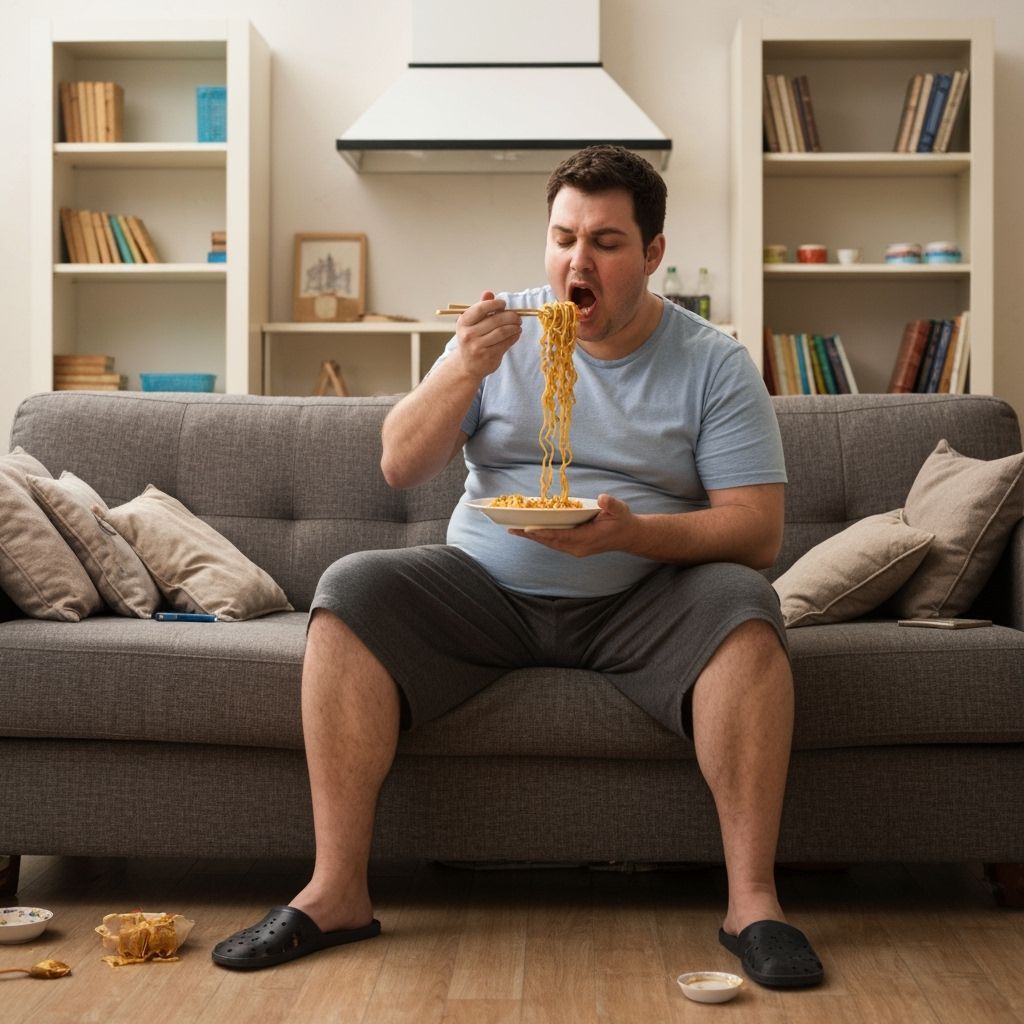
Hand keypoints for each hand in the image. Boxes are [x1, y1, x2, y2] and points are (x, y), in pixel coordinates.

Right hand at [452, 291, 522, 378]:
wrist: (467, 365)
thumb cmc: (472, 339)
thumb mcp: (472, 323)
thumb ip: (481, 308)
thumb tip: (489, 293)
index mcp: (463, 322)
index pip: (481, 308)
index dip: (495, 304)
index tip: (504, 304)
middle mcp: (468, 334)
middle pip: (495, 320)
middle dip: (510, 316)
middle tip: (518, 317)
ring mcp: (478, 347)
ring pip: (502, 332)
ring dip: (514, 327)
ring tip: (518, 325)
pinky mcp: (488, 357)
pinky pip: (505, 343)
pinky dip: (514, 337)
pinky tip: (516, 334)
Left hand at [508, 494, 639, 556]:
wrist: (629, 535)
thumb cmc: (623, 521)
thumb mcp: (620, 510)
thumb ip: (611, 504)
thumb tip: (602, 499)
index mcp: (587, 539)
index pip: (560, 536)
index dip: (543, 533)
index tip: (527, 529)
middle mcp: (578, 548)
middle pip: (550, 542)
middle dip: (531, 535)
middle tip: (513, 529)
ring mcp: (576, 549)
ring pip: (551, 544)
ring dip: (534, 537)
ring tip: (516, 531)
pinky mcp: (575, 547)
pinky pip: (555, 543)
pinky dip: (542, 537)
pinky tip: (531, 531)